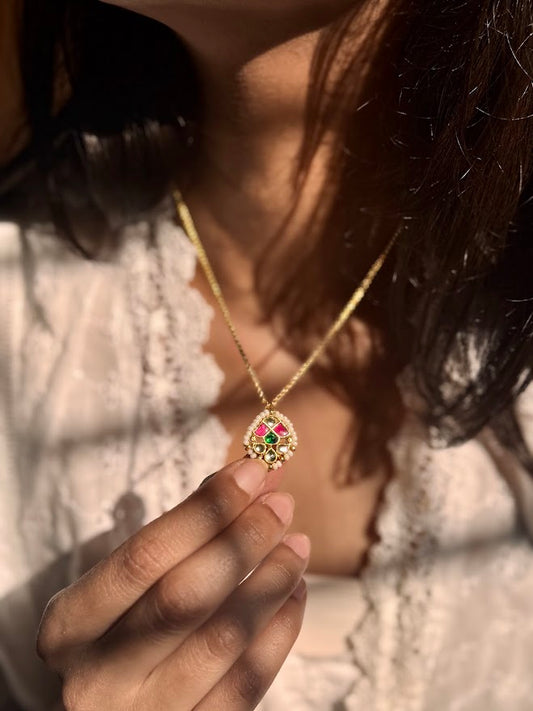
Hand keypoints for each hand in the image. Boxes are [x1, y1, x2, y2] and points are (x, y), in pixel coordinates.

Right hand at [37, 458, 309, 709]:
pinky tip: (294, 593)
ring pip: (222, 641)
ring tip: (297, 544)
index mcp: (70, 626)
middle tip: (281, 504)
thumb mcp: (126, 584)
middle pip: (184, 598)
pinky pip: (247, 684)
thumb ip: (182, 530)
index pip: (144, 556)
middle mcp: (96, 678)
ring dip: (270, 581)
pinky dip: (280, 631)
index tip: (252, 472)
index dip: (205, 510)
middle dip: (242, 541)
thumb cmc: (122, 628)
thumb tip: (251, 476)